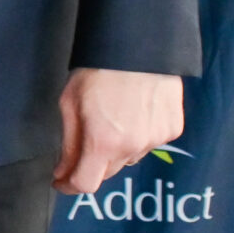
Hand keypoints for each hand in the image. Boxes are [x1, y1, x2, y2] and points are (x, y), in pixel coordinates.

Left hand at [56, 68, 184, 194]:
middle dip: (91, 164)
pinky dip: (138, 137)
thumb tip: (62, 170)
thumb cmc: (97, 71)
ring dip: (116, 150)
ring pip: (129, 158)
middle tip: (82, 144)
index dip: (69, 185)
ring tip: (110, 120)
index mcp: (103, 143)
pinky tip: (133, 114)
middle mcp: (133, 147)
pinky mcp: (173, 128)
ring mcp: (157, 139)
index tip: (60, 180)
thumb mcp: (69, 106)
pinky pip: (150, 143)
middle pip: (107, 172)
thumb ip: (68, 144)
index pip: (86, 184)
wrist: (139, 46)